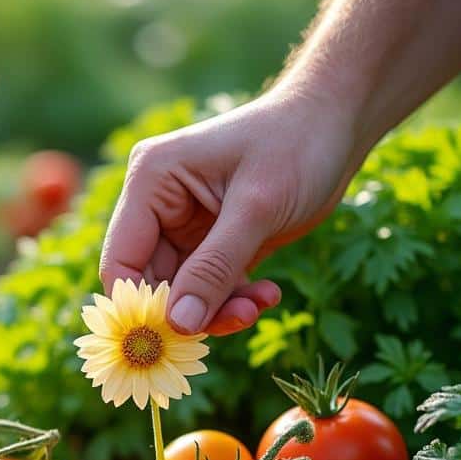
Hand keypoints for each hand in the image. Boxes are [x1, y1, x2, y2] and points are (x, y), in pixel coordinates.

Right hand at [99, 91, 356, 335]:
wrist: (338, 121)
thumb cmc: (296, 145)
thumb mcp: (256, 209)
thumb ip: (214, 268)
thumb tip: (177, 325)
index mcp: (151, 182)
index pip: (122, 261)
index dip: (141, 305)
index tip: (177, 338)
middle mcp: (159, 204)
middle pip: (153, 283)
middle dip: (192, 310)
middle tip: (241, 318)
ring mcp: (186, 224)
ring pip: (184, 292)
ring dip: (221, 307)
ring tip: (262, 303)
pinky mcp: (215, 240)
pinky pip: (211, 287)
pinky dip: (236, 299)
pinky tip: (269, 294)